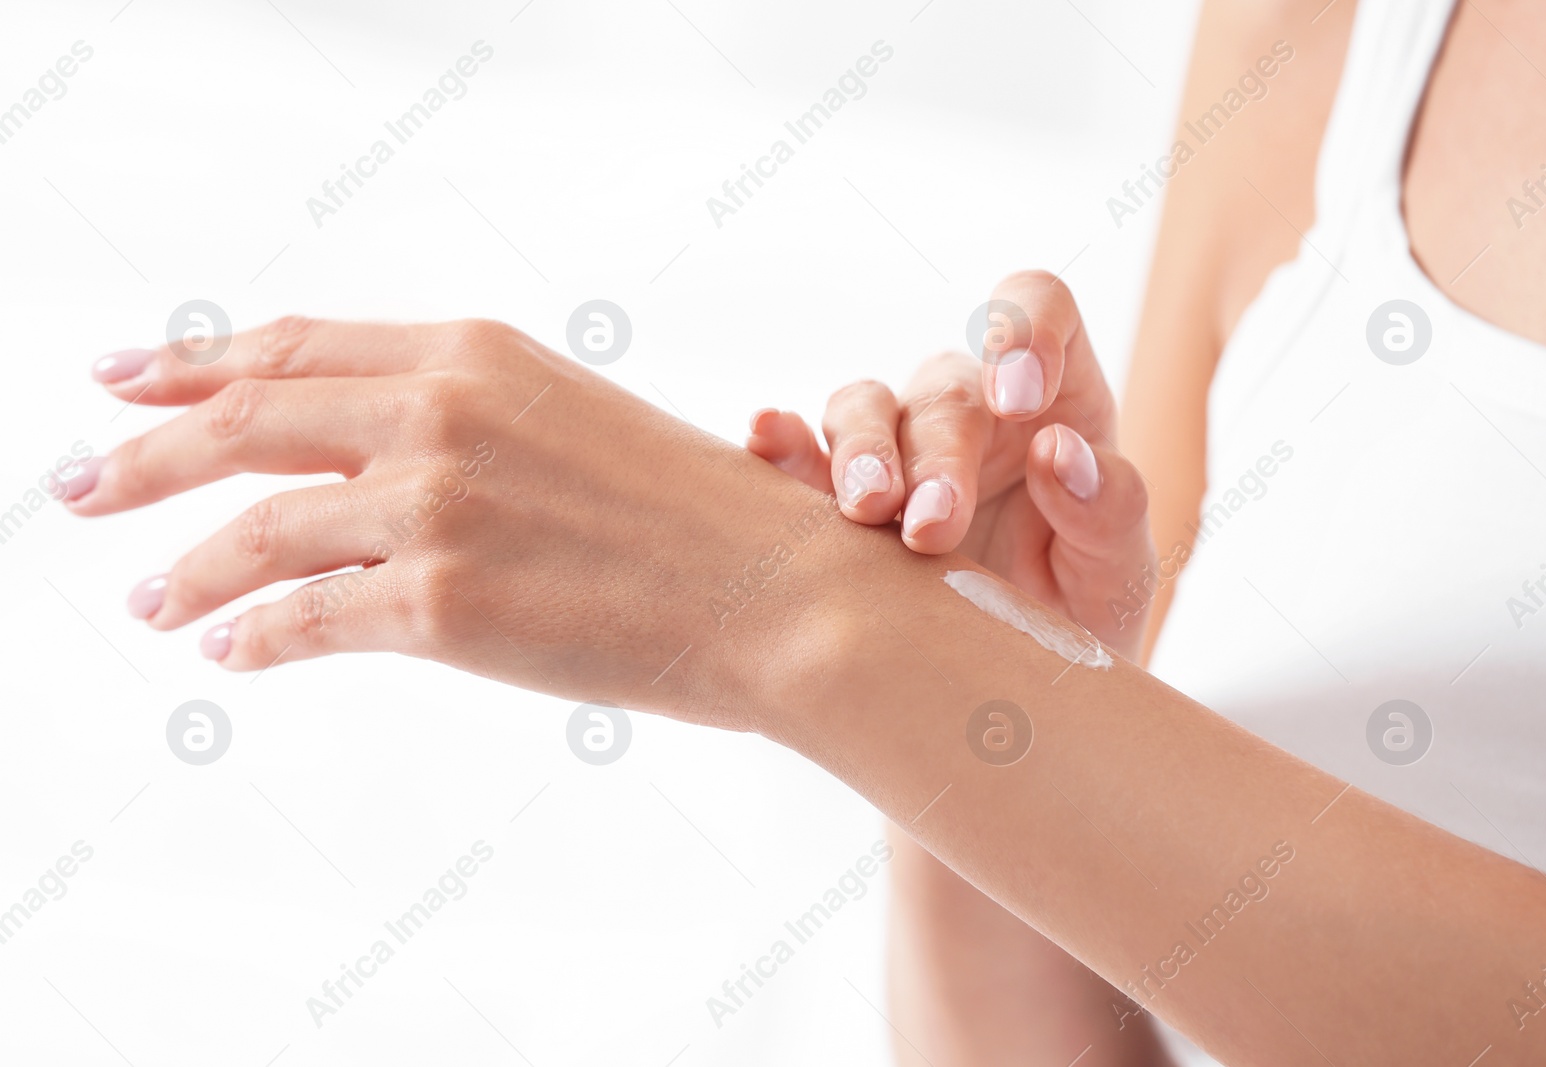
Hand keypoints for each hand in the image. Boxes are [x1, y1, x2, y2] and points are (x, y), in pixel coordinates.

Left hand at [75, 317, 827, 728]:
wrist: (783, 595)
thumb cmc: (697, 516)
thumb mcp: (569, 421)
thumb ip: (460, 420)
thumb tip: (354, 463)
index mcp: (473, 352)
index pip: (290, 345)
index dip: (191, 362)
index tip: (123, 378)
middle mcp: (440, 411)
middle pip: (242, 422)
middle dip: (142, 456)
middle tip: (79, 486)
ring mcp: (436, 505)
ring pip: (257, 531)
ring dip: (188, 570)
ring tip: (153, 598)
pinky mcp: (443, 604)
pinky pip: (306, 620)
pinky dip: (253, 638)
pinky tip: (230, 652)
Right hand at [747, 271, 1155, 660]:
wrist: (1015, 693)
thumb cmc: (1082, 618)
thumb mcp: (1121, 575)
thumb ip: (1110, 510)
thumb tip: (1058, 449)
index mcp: (1054, 399)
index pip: (1036, 306)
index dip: (1024, 329)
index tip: (1020, 400)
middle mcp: (970, 407)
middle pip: (942, 388)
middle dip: (936, 454)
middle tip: (934, 528)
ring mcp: (899, 446)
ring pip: (864, 407)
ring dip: (862, 452)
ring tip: (868, 511)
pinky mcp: (840, 495)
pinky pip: (803, 455)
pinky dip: (783, 444)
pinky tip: (767, 439)